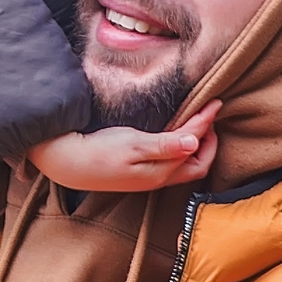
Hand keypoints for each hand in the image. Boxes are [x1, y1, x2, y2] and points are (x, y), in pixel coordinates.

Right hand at [27, 102, 219, 191]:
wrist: (67, 162)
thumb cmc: (98, 152)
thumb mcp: (132, 144)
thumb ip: (165, 145)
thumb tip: (194, 142)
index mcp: (160, 172)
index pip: (195, 148)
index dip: (206, 125)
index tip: (214, 103)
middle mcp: (158, 178)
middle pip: (197, 164)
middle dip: (209, 141)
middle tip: (209, 117)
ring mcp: (148, 177)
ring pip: (184, 165)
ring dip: (195, 145)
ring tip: (197, 124)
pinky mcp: (138, 173)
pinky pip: (170, 163)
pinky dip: (179, 148)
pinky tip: (174, 136)